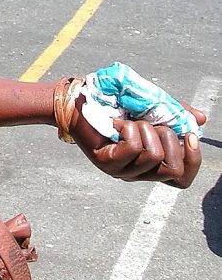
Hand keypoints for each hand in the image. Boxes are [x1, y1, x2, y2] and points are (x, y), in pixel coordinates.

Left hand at [71, 102, 205, 188]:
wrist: (79, 99)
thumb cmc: (114, 103)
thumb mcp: (150, 106)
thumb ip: (174, 114)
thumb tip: (200, 120)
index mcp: (152, 164)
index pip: (182, 179)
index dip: (193, 160)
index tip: (190, 134)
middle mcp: (139, 172)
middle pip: (174, 171)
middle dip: (170, 139)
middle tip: (151, 124)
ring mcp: (122, 170)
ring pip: (154, 157)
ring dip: (146, 129)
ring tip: (130, 121)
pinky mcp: (106, 163)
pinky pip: (133, 148)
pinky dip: (129, 129)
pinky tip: (117, 123)